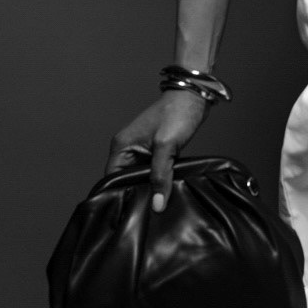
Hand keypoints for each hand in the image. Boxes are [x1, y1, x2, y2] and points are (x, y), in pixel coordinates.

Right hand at [106, 90, 210, 211]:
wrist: (194, 97)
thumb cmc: (176, 113)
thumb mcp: (166, 146)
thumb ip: (160, 175)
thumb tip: (157, 204)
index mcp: (122, 146)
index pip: (112, 177)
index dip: (120, 194)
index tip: (131, 211)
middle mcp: (128, 148)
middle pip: (126, 179)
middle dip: (137, 192)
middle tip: (148, 210)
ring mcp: (142, 149)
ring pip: (141, 176)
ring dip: (150, 186)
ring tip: (157, 204)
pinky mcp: (156, 150)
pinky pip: (153, 170)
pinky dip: (158, 179)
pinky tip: (166, 190)